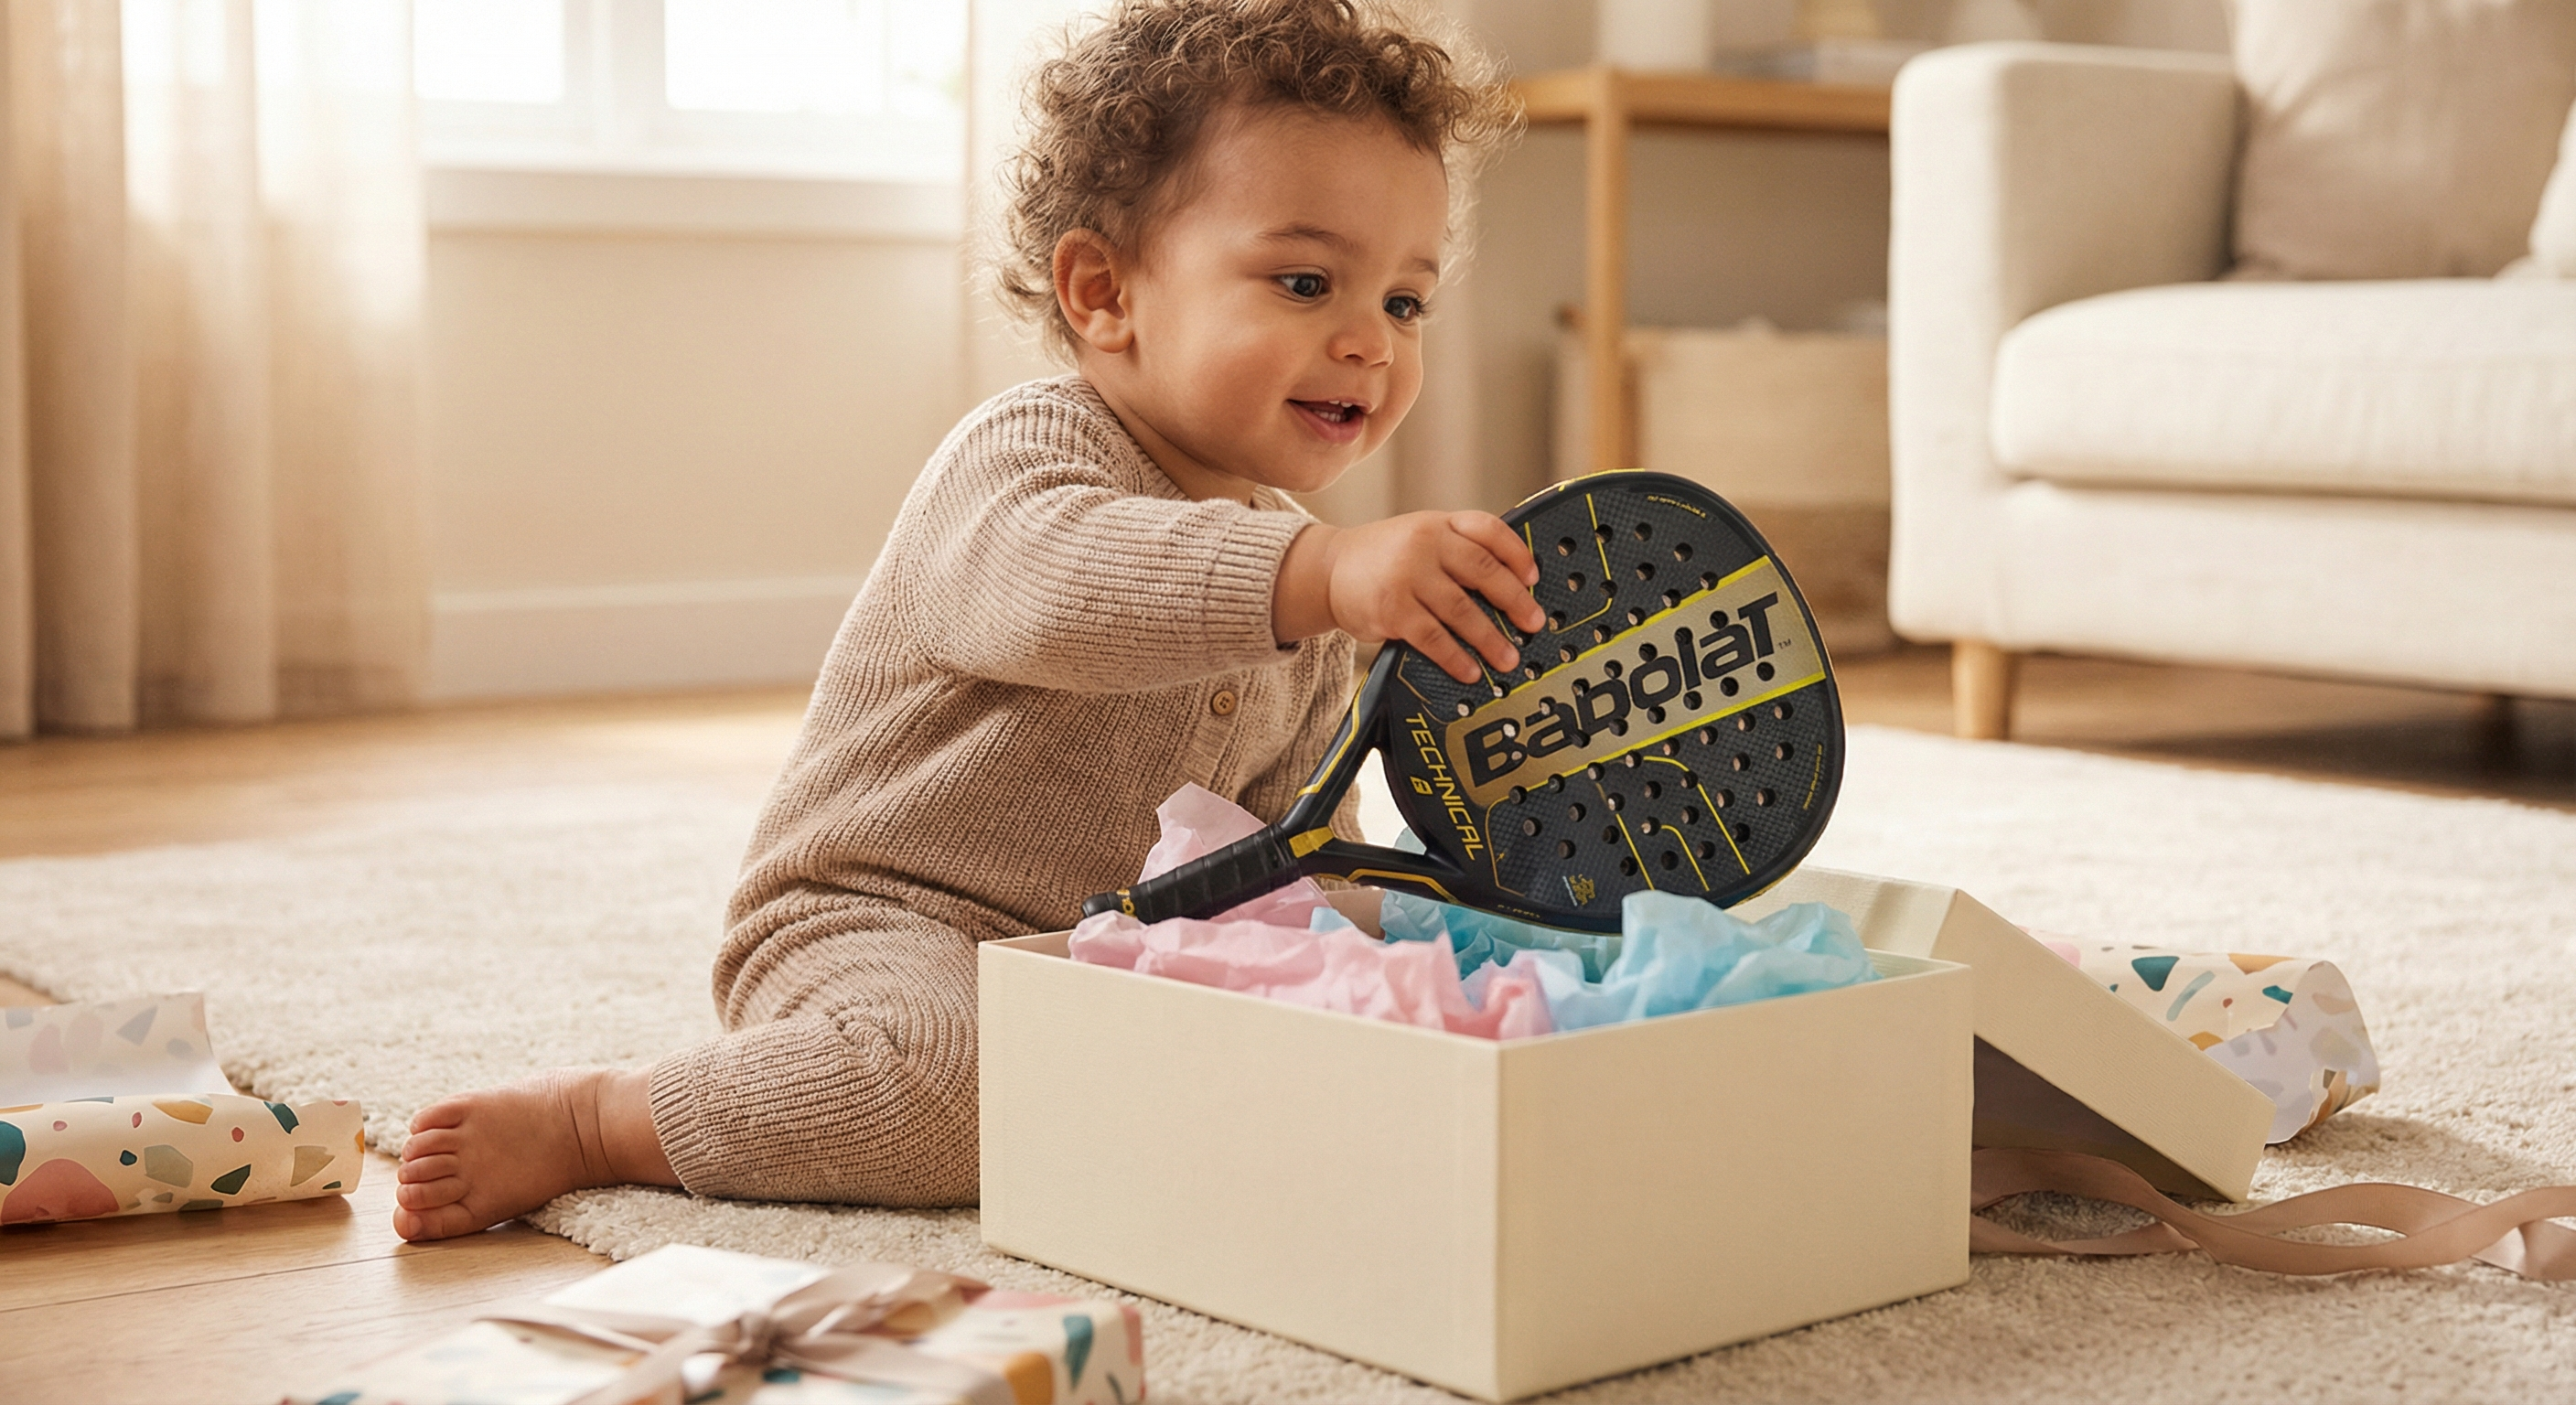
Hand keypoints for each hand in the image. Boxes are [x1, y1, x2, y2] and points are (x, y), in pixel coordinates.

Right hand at [1275, 512, 1546, 681]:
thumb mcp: (1420, 536)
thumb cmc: (1385, 557)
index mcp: (1439, 524)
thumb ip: (1457, 551)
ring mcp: (1407, 576)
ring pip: (1461, 610)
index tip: (1533, 578)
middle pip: (1482, 571)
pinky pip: (1433, 637)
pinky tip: (1469, 671)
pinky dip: (1455, 657)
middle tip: (1534, 623)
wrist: (1329, 569)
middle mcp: (1425, 544)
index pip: (1487, 530)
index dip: (1516, 554)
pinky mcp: (1392, 610)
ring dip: (1490, 638)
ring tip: (1508, 658)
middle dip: (1514, 600)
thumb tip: (1512, 589)